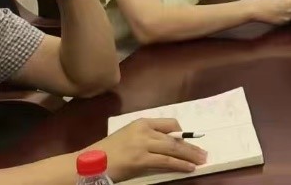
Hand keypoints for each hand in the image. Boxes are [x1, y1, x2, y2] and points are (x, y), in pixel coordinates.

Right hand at [91, 118, 208, 181]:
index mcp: (141, 122)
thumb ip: (146, 137)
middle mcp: (144, 130)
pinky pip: (165, 162)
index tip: (188, 140)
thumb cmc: (106, 153)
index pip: (169, 123)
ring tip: (201, 160)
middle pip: (174, 138)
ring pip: (173, 149)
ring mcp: (142, 145)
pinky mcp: (140, 160)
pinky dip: (180, 165)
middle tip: (204, 153)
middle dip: (191, 146)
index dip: (181, 132)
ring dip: (190, 155)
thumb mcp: (128, 137)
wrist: (87, 164)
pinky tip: (188, 168)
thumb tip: (168, 144)